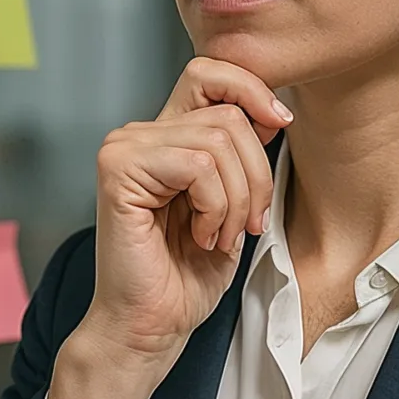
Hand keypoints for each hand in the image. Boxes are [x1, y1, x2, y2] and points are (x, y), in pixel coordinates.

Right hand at [44, 59, 287, 398]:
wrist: (153, 326)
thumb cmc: (187, 275)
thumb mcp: (233, 203)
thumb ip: (241, 153)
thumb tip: (272, 112)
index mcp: (164, 136)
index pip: (210, 72)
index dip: (252, 89)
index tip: (280, 126)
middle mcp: (138, 134)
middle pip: (227, 113)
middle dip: (256, 174)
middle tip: (245, 224)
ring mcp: (124, 149)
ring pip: (218, 139)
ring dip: (237, 199)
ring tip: (218, 235)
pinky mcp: (118, 172)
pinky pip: (197, 165)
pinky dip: (215, 206)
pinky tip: (198, 236)